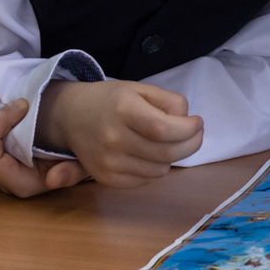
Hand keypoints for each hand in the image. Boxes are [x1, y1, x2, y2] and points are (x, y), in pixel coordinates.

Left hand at [0, 97, 86, 196]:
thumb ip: (71, 173)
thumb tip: (52, 180)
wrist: (81, 147)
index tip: (19, 106)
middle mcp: (7, 182)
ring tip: (17, 111)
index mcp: (24, 184)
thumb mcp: (85, 162)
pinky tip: (12, 117)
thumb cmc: (81, 153)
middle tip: (21, 105)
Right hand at [35, 79, 205, 187]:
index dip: (188, 129)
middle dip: (191, 144)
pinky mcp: (106, 179)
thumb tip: (187, 122)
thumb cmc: (112, 100)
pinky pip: (146, 180)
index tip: (197, 122)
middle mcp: (112, 139)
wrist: (72, 116)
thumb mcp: (141, 89)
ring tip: (167, 141)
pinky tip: (150, 153)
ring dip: (173, 157)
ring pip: (160, 170)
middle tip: (195, 134)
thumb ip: (169, 102)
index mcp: (123, 110)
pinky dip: (156, 168)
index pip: (163, 129)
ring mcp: (107, 163)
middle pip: (166, 153)